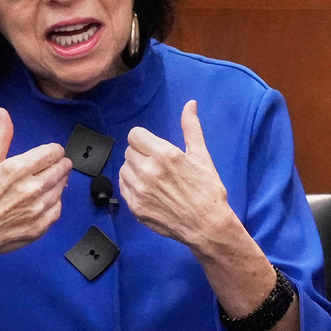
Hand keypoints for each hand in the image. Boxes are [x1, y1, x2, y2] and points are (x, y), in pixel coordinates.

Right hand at [0, 108, 71, 259]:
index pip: (53, 152)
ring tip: (39, 185)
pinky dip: (52, 203)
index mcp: (17, 169)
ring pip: (62, 187)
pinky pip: (58, 208)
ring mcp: (38, 209)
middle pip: (62, 167)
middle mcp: (32, 188)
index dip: (52, 151)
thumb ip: (1, 139)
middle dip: (57, 164)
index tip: (47, 154)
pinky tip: (38, 202)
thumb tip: (4, 114)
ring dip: (56, 183)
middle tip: (46, 168)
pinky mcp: (41, 227)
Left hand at [118, 100, 240, 251]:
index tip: (153, 148)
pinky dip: (132, 186)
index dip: (143, 140)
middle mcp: (148, 171)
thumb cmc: (208, 191)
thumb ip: (191, 128)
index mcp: (164, 154)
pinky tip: (148, 191)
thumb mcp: (201, 156)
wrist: (207, 226)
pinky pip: (123, 187)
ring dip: (134, 170)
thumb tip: (190, 104)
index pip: (134, 135)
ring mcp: (139, 190)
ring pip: (124, 169)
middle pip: (129, 151)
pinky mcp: (135, 207)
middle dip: (141, 154)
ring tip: (152, 179)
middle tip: (156, 165)